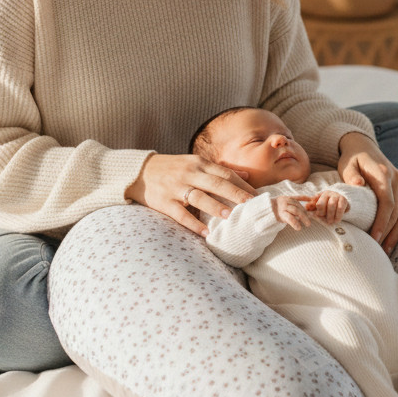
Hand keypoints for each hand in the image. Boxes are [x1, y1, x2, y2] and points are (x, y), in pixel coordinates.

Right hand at [125, 154, 256, 236]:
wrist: (139, 172)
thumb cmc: (173, 169)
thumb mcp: (195, 164)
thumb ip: (220, 170)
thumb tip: (247, 175)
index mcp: (199, 164)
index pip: (225, 173)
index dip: (242, 184)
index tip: (257, 195)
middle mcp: (189, 174)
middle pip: (216, 183)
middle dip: (235, 194)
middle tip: (251, 205)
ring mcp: (176, 188)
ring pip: (199, 197)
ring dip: (215, 207)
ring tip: (230, 217)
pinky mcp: (164, 202)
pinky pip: (180, 214)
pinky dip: (193, 223)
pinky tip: (205, 232)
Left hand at [271, 194, 312, 230]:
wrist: (268, 206)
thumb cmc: (275, 215)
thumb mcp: (279, 220)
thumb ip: (288, 220)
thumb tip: (299, 224)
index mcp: (280, 212)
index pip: (289, 218)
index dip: (295, 223)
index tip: (300, 228)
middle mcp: (283, 205)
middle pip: (295, 210)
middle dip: (303, 217)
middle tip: (308, 224)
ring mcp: (286, 199)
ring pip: (298, 204)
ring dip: (304, 211)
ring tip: (308, 216)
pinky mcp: (289, 196)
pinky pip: (298, 197)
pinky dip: (304, 198)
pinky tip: (310, 199)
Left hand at [303, 189, 348, 223]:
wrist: (340, 200)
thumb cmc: (327, 204)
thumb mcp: (319, 204)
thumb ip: (312, 206)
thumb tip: (306, 207)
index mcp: (321, 194)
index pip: (317, 202)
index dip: (318, 211)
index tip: (318, 216)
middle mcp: (328, 193)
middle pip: (322, 203)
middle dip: (323, 213)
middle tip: (324, 220)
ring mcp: (336, 196)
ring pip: (332, 205)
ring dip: (331, 215)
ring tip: (330, 222)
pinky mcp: (343, 200)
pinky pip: (340, 208)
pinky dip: (338, 215)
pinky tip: (337, 220)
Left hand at [337, 132, 397, 252]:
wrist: (363, 146)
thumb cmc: (352, 159)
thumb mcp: (347, 165)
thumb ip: (351, 176)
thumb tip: (358, 185)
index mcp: (383, 174)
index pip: (386, 203)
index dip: (381, 222)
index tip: (374, 238)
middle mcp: (397, 179)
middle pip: (396, 211)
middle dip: (387, 232)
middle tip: (378, 250)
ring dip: (397, 231)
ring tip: (387, 248)